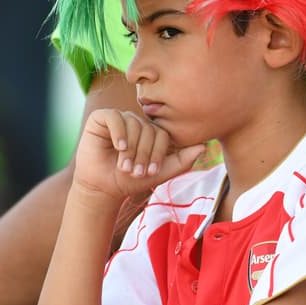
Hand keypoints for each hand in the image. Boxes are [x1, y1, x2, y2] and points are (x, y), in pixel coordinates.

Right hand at [73, 109, 204, 200]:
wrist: (102, 187)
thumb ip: (182, 161)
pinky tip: (118, 147)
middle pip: (148, 130)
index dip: (158, 153)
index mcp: (151, 132)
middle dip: (143, 154)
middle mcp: (136, 122)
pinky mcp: (101, 118)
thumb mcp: (159, 173)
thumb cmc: (129, 180)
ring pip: (133, 124)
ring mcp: (119, 119)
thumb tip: (204, 146)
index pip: (162, 134)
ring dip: (130, 149)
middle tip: (136, 172)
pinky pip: (114, 117)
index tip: (151, 172)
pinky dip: (118, 133)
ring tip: (124, 166)